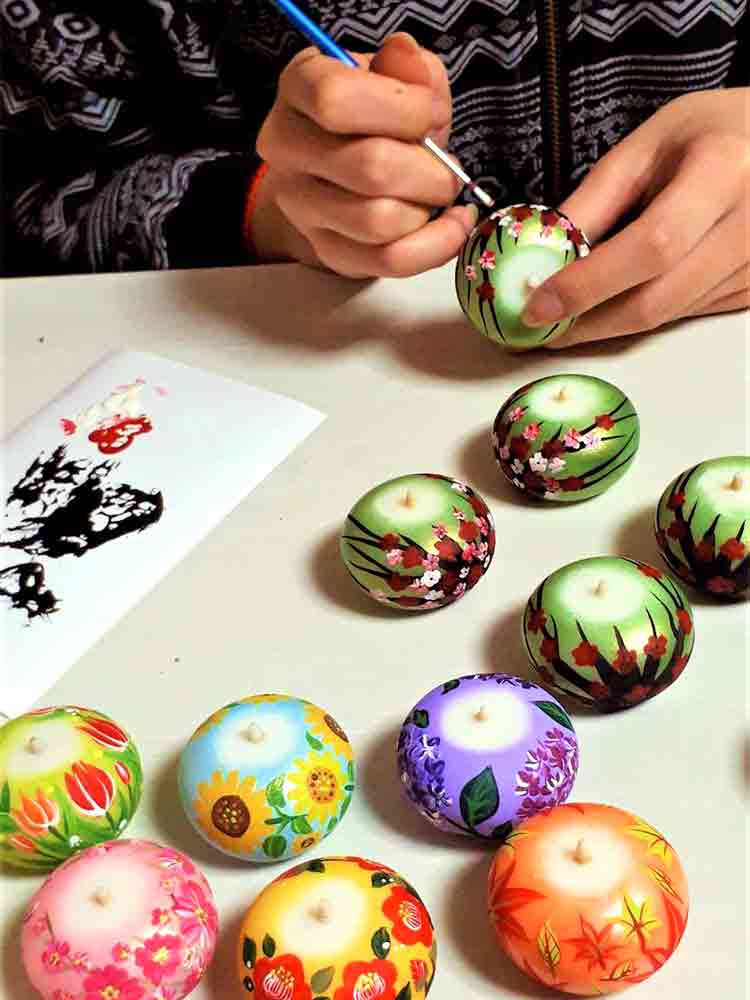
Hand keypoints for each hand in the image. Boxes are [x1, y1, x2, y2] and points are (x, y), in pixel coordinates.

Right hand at [251, 34, 476, 276]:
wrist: (344, 171)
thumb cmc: (375, 119)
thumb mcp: (394, 80)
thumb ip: (409, 69)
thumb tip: (407, 58)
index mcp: (299, 89)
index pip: (336, 101)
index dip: (402, 110)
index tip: (430, 115)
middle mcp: (287, 148)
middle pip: (369, 168)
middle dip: (430, 170)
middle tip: (445, 167)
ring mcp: (302, 206)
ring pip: (378, 221)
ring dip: (427, 208)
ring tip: (435, 193)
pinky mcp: (328, 250)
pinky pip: (388, 260)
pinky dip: (435, 245)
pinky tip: (452, 226)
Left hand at [523, 88, 749, 346]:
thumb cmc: (711, 133)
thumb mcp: (646, 146)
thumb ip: (594, 203)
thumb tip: (540, 258)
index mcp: (722, 171)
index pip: (650, 247)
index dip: (589, 284)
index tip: (537, 306)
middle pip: (656, 300)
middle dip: (587, 322)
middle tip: (539, 327)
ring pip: (666, 316)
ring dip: (609, 323)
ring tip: (569, 314)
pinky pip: (684, 315)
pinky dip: (641, 313)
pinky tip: (619, 298)